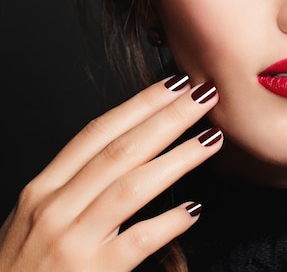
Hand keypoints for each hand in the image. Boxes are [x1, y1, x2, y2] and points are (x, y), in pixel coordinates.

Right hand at [0, 76, 221, 270]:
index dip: (139, 104)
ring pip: (133, 186)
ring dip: (178, 158)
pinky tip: (194, 209)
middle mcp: (54, 208)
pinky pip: (138, 241)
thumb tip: (126, 150)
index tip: (174, 84)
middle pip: (121, 149)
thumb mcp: (36, 218)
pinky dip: (169, 222)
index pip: (97, 132)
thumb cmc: (23, 270)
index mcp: (43, 188)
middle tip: (203, 94)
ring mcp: (71, 242)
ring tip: (212, 139)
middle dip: (168, 117)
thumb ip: (73, 185)